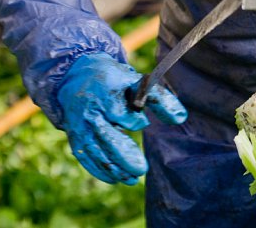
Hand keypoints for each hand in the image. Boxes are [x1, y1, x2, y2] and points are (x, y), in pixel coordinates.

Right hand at [56, 53, 186, 184]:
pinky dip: (99, 170)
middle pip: (107, 137)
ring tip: (133, 179)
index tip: (141, 122)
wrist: (77, 76)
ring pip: (96, 151)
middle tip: (141, 170)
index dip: (133, 120)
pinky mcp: (74, 135)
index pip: (121, 113)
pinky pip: (85, 156)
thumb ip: (160, 99)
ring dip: (113, 168)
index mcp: (107, 93)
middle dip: (124, 156)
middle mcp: (91, 111)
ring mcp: (80, 125)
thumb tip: (181, 118)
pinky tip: (115, 179)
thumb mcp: (137, 83)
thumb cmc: (115, 81)